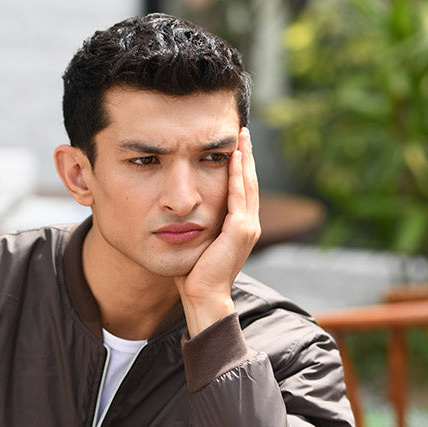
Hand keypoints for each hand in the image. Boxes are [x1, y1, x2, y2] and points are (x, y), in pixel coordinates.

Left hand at [176, 127, 260, 335]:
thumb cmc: (194, 274)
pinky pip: (239, 196)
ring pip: (247, 185)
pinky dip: (237, 176)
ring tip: (241, 136)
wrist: (203, 296)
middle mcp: (248, 225)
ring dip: (244, 159)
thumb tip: (178, 211)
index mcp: (239, 227)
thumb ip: (195, 224)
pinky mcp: (240, 231)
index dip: (240, 166)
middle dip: (246, 155)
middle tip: (241, 130)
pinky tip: (234, 158)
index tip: (234, 144)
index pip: (241, 189)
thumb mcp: (195, 241)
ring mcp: (247, 228)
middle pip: (249, 181)